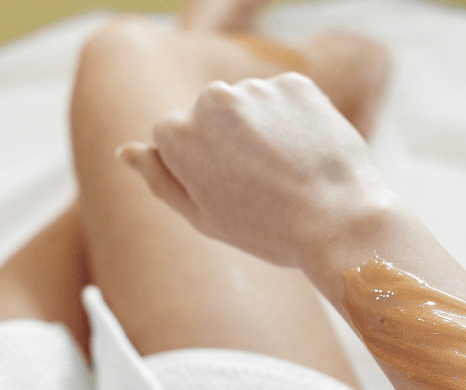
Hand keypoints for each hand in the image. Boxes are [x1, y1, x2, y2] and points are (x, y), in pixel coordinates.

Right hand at [118, 72, 396, 267]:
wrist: (339, 220)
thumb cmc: (269, 229)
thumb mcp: (204, 216)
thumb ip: (161, 180)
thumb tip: (126, 151)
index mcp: (177, 133)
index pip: (174, 136)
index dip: (201, 167)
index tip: (228, 190)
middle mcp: (211, 100)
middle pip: (211, 116)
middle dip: (230, 142)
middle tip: (262, 185)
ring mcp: (256, 89)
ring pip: (250, 106)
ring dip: (264, 131)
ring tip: (288, 172)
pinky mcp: (296, 84)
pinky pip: (286, 100)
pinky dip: (295, 122)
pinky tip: (307, 154)